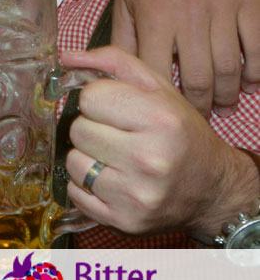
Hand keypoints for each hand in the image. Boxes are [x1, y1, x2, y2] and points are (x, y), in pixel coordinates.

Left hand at [61, 46, 258, 240]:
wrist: (212, 190)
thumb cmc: (180, 133)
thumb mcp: (158, 89)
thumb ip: (113, 63)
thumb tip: (66, 58)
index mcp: (160, 119)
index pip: (89, 97)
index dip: (98, 100)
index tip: (116, 110)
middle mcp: (149, 159)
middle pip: (77, 130)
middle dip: (92, 129)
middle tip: (117, 135)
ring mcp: (136, 194)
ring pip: (72, 162)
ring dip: (86, 158)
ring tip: (114, 159)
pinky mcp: (124, 221)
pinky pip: (75, 193)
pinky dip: (86, 186)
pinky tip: (112, 181)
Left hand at [111, 0, 259, 116]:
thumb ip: (125, 39)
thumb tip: (116, 75)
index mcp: (154, 18)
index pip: (157, 74)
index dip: (161, 101)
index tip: (164, 114)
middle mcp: (189, 16)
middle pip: (198, 79)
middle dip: (200, 107)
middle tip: (199, 118)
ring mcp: (223, 8)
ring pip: (231, 68)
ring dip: (229, 95)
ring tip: (224, 105)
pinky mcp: (250, 0)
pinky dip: (258, 71)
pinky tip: (251, 82)